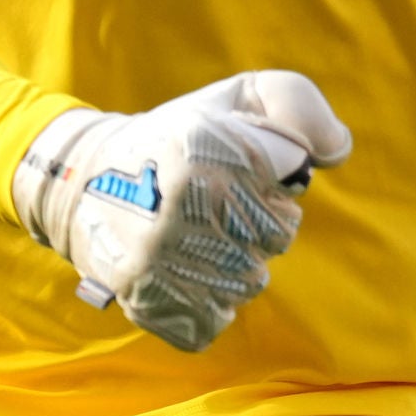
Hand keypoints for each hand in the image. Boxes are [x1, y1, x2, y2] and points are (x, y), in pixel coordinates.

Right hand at [12, 72, 351, 351]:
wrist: (80, 180)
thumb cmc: (177, 136)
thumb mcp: (236, 97)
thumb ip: (297, 105)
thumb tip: (336, 151)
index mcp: (207, 147)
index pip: (292, 177)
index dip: (272, 173)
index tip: (238, 166)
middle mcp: (185, 206)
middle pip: (279, 236)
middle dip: (258, 219)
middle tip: (213, 202)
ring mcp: (164, 261)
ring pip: (251, 282)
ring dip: (233, 261)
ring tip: (193, 232)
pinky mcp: (151, 303)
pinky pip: (217, 319)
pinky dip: (207, 301)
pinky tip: (181, 268)